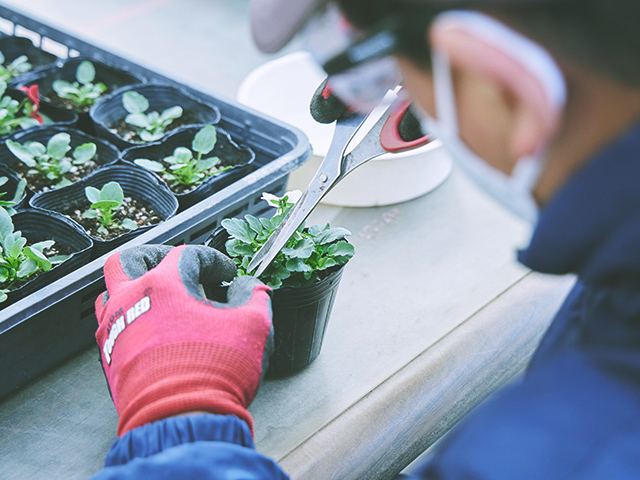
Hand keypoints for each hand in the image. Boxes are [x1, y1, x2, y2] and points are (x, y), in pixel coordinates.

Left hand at [95, 245, 272, 436]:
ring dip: (135, 286)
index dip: (214, 260)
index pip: (187, 254)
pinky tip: (153, 329)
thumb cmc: (213, 373)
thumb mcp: (253, 324)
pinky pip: (112, 324)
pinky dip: (131, 317)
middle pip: (129, 259)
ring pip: (111, 290)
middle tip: (177, 265)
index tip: (227, 274)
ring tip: (159, 296)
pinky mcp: (111, 357)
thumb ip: (254, 295)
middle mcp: (131, 300)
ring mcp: (116, 329)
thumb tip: (249, 287)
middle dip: (155, 256)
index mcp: (163, 285)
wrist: (180, 419)